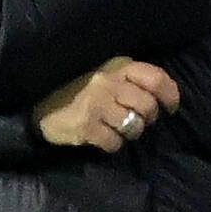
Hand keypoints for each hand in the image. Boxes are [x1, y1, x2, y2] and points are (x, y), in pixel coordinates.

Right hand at [36, 56, 179, 153]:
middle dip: (148, 119)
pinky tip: (101, 137)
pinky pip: (115, 143)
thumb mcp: (107, 75)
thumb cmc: (80, 90)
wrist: (40, 105)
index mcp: (117, 66)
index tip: (170, 108)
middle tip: (136, 120)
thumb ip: (132, 81)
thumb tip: (163, 99)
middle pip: (148, 106)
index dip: (170, 95)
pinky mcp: (86, 125)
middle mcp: (108, 82)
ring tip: (117, 129)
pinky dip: (112, 145)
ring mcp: (96, 103)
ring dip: (130, 133)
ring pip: (134, 126)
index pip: (156, 78)